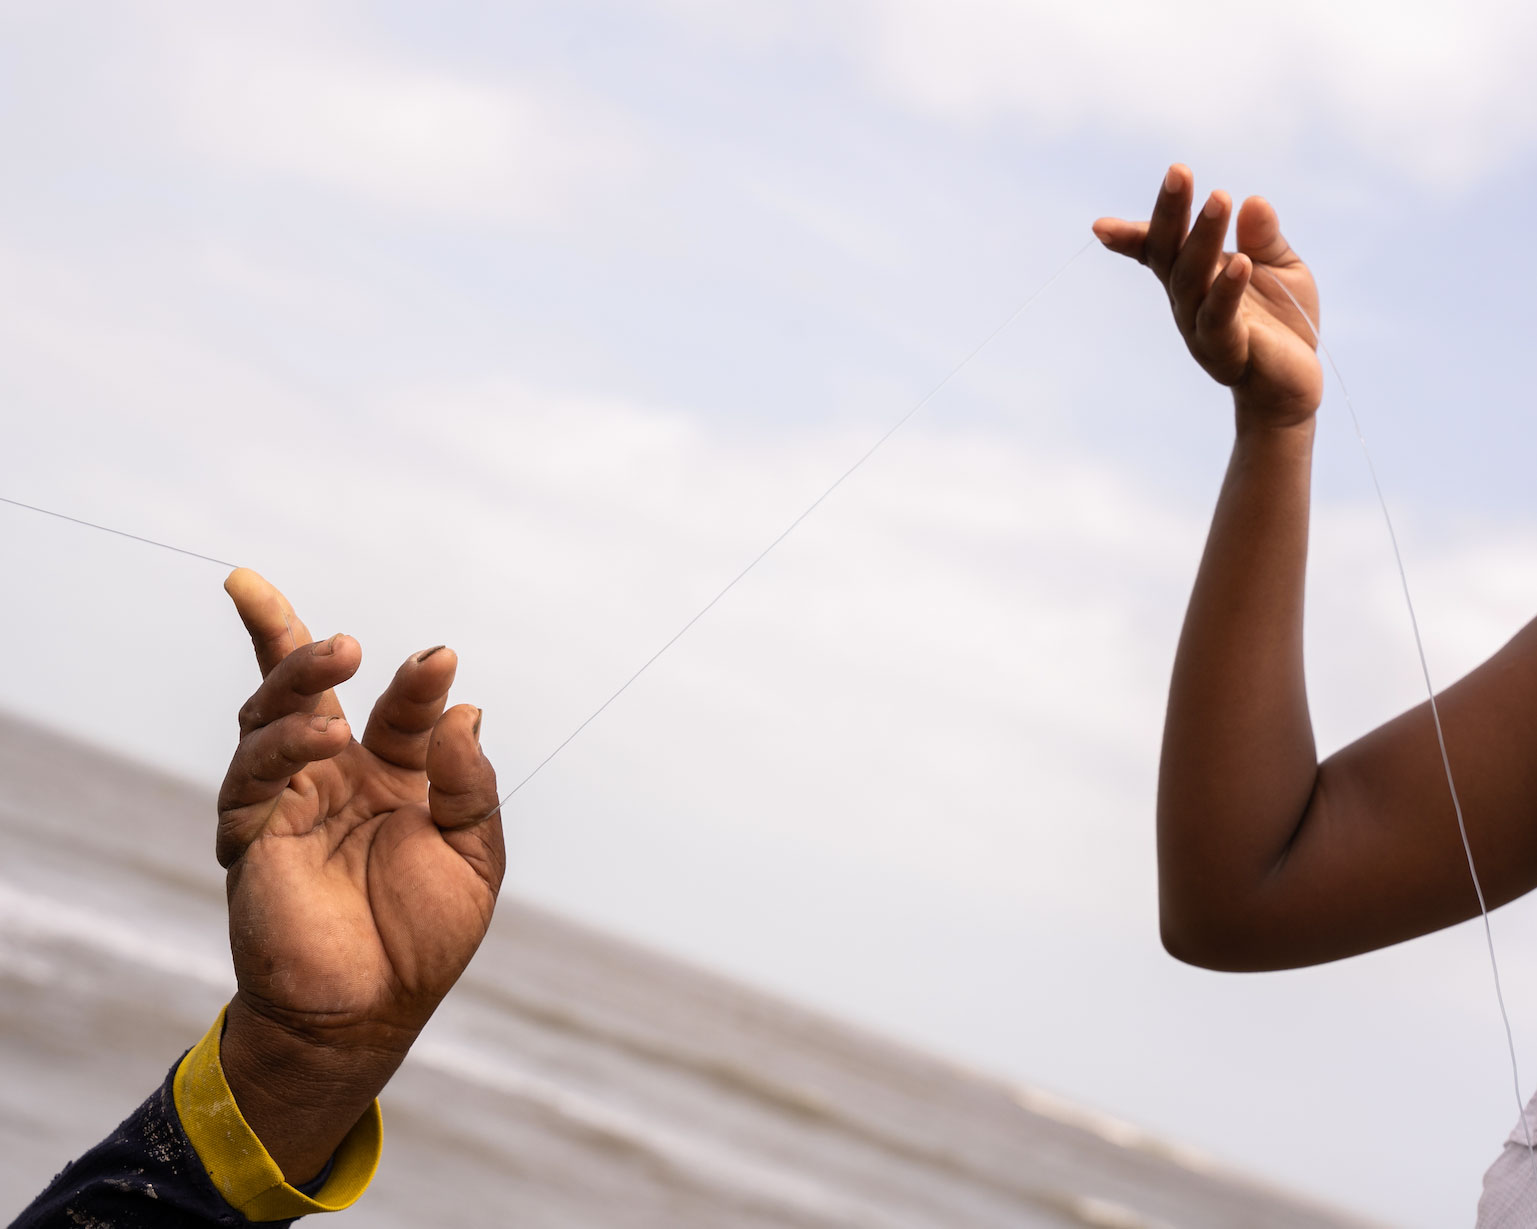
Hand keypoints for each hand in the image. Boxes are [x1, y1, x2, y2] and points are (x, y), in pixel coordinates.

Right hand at [216, 569, 503, 1181]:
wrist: (370, 1015)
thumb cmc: (424, 939)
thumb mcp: (473, 856)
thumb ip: (469, 785)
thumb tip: (466, 712)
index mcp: (393, 774)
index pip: (398, 708)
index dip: (417, 681)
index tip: (440, 660)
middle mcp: (336, 776)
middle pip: (303, 686)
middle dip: (298, 637)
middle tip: (344, 628)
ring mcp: (289, 801)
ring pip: (269, 717)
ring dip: (299, 680)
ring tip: (339, 653)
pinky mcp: (251, 836)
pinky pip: (253, 778)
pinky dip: (283, 744)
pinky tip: (323, 732)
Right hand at [1094, 164, 1323, 427]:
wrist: (1289, 386)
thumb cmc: (1280, 325)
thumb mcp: (1281, 268)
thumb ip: (1265, 238)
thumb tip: (1253, 202)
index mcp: (1193, 277)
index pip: (1157, 250)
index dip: (1130, 235)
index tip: (1101, 226)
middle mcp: (1186, 301)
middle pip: (1167, 254)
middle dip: (1169, 214)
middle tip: (1179, 172)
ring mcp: (1199, 327)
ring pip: (1190, 279)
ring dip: (1202, 237)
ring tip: (1219, 198)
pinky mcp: (1225, 349)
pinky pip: (1220, 316)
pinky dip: (1228, 288)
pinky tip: (1241, 262)